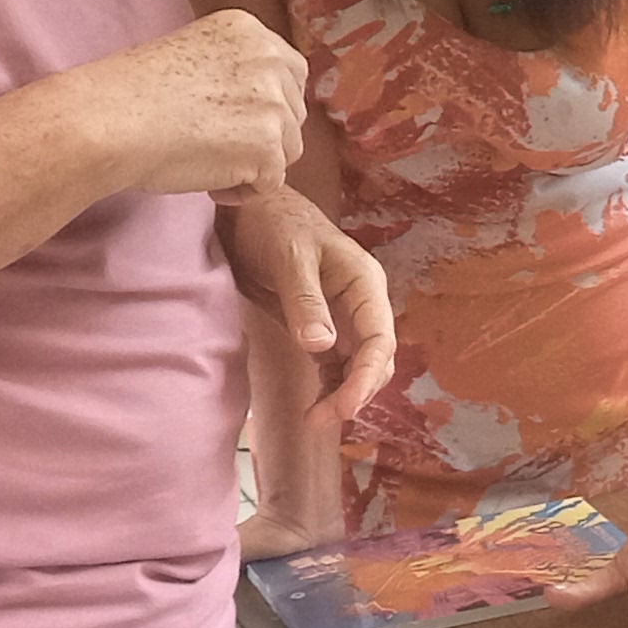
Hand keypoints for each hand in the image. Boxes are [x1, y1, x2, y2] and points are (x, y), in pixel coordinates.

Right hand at [75, 11, 311, 196]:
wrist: (108, 120)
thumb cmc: (130, 95)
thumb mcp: (191, 55)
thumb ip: (232, 70)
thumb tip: (256, 107)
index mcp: (248, 30)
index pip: (290, 73)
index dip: (267, 105)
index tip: (234, 121)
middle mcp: (268, 59)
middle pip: (293, 113)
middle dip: (263, 135)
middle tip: (215, 145)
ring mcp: (272, 102)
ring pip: (288, 149)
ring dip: (254, 164)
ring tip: (208, 164)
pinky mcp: (267, 145)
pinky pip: (271, 182)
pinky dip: (243, 191)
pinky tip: (209, 182)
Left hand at [225, 190, 392, 423]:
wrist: (249, 208)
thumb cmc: (274, 222)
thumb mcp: (289, 257)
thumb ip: (304, 300)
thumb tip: (321, 347)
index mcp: (364, 284)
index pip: (379, 340)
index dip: (366, 378)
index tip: (344, 407)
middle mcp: (361, 304)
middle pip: (375, 360)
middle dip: (355, 393)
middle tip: (319, 419)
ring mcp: (342, 318)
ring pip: (358, 368)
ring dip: (343, 396)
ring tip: (314, 420)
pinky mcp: (320, 328)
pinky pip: (335, 366)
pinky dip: (329, 388)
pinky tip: (314, 406)